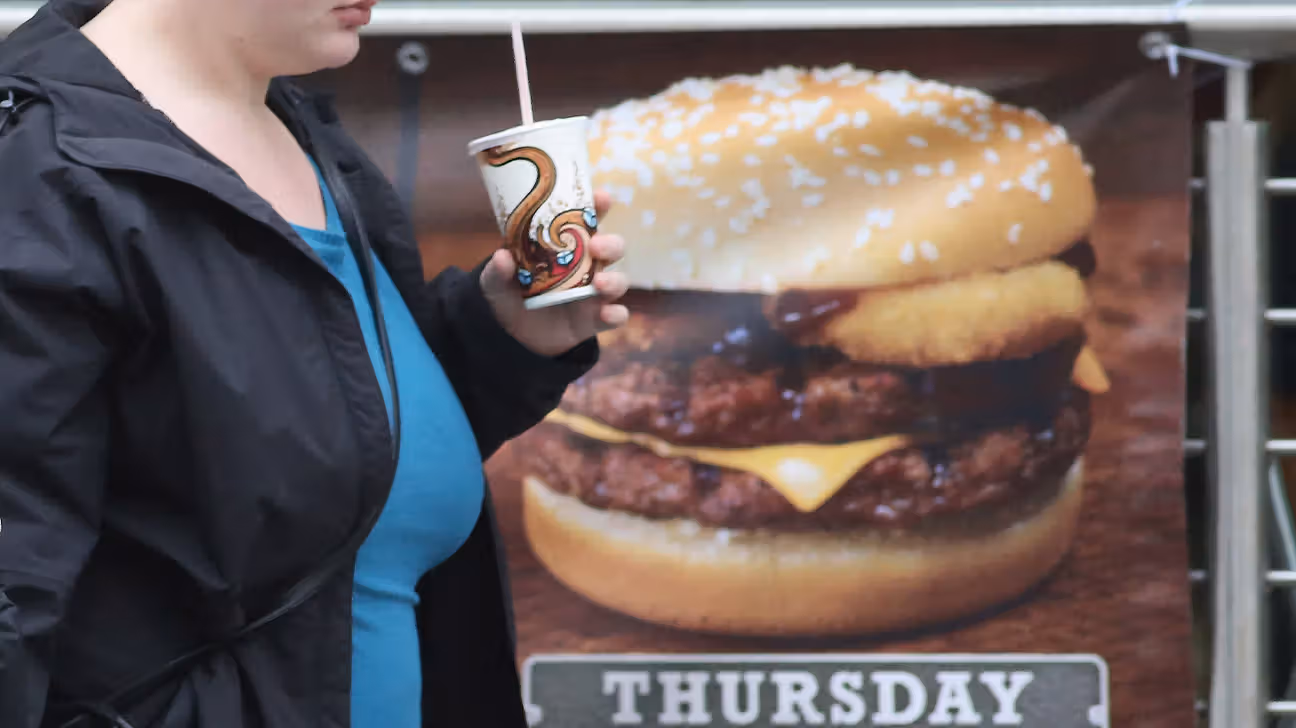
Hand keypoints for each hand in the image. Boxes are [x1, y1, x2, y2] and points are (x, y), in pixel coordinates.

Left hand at [480, 190, 629, 356]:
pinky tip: (606, 314)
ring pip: (619, 280)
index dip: (599, 206)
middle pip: (612, 248)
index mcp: (567, 246)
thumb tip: (502, 257)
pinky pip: (616, 315)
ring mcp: (594, 293)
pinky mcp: (595, 319)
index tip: (601, 198)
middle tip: (595, 245)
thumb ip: (497, 270)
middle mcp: (587, 266)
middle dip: (611, 243)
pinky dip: (616, 314)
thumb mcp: (496, 281)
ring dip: (615, 279)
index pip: (588, 220)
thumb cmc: (511, 295)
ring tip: (599, 284)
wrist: (514, 335)